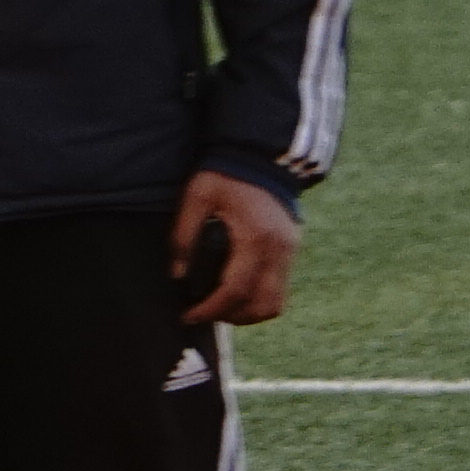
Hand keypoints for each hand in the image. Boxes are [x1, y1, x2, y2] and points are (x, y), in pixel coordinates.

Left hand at [170, 168, 297, 328]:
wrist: (260, 153)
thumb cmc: (225, 173)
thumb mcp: (196, 197)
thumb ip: (182, 236)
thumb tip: (176, 274)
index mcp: (255, 238)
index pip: (235, 291)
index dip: (210, 310)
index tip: (188, 315)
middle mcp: (278, 250)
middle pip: (261, 306)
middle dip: (230, 317)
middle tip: (203, 312)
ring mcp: (290, 251)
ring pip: (276, 303)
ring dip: (248, 313)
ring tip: (221, 306)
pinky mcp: (292, 249)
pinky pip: (281, 288)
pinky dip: (260, 298)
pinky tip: (237, 291)